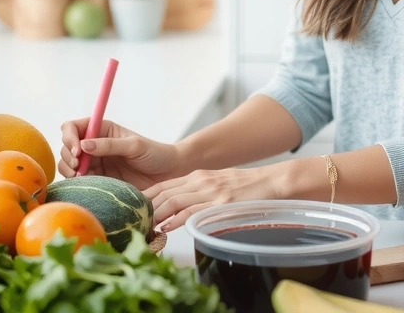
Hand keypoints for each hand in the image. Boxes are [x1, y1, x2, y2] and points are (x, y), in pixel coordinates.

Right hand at [57, 117, 182, 191]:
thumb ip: (109, 145)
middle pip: (66, 146)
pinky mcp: (98, 180)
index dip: (70, 137)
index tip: (78, 151)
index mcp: (102, 130)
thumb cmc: (155, 154)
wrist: (168, 175)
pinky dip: (76, 183)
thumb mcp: (134, 146)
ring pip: (68, 164)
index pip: (73, 127)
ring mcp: (95, 163)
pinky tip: (84, 185)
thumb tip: (83, 145)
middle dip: (68, 156)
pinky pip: (78, 181)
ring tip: (80, 176)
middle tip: (79, 167)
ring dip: (68, 170)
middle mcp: (95, 145)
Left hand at [145, 166, 280, 231]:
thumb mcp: (216, 184)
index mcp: (197, 176)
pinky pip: (192, 211)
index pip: (163, 186)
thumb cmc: (245, 187)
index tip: (132, 208)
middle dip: (145, 206)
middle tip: (132, 219)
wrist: (270, 181)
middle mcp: (199, 180)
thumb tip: (179, 211)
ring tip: (143, 225)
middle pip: (163, 192)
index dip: (145, 197)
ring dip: (156, 214)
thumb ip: (198, 193)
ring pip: (174, 201)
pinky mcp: (220, 203)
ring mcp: (209, 191)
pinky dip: (176, 220)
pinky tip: (165, 227)